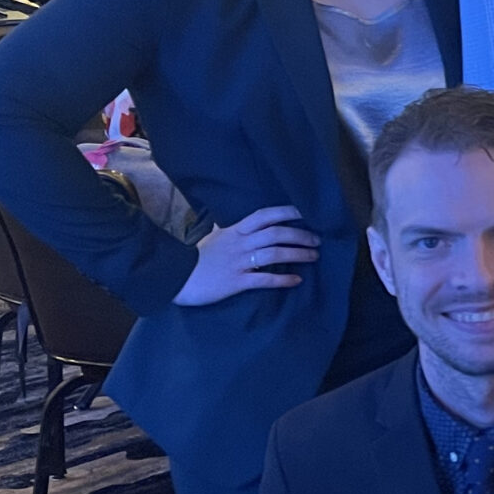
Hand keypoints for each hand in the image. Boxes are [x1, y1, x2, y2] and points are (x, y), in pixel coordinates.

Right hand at [173, 204, 318, 304]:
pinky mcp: (236, 281)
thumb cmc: (197, 258)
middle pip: (276, 233)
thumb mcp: (213, 238)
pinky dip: (282, 279)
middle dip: (300, 235)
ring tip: (313, 256)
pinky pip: (264, 279)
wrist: (176, 277)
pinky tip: (296, 280)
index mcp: (235, 230)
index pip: (265, 215)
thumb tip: (233, 222)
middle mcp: (240, 243)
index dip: (287, 212)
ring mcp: (239, 262)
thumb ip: (228, 230)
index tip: (306, 213)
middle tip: (317, 239)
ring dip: (297, 254)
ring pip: (274, 253)